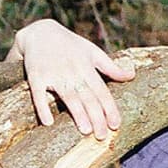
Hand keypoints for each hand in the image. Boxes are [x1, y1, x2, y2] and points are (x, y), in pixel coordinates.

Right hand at [9, 19, 135, 138]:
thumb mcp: (92, 52)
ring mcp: (53, 74)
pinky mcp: (35, 76)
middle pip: (87, 97)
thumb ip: (111, 67)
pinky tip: (48, 122)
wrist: (39, 32)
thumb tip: (132, 76)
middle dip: (96, 117)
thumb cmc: (70, 45)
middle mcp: (72, 71)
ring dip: (77, 113)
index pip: (102, 91)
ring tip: (86, 130)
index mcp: (87, 67)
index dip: (109, 108)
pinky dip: (42, 108)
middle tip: (101, 136)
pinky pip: (38, 94)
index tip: (115, 125)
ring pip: (68, 96)